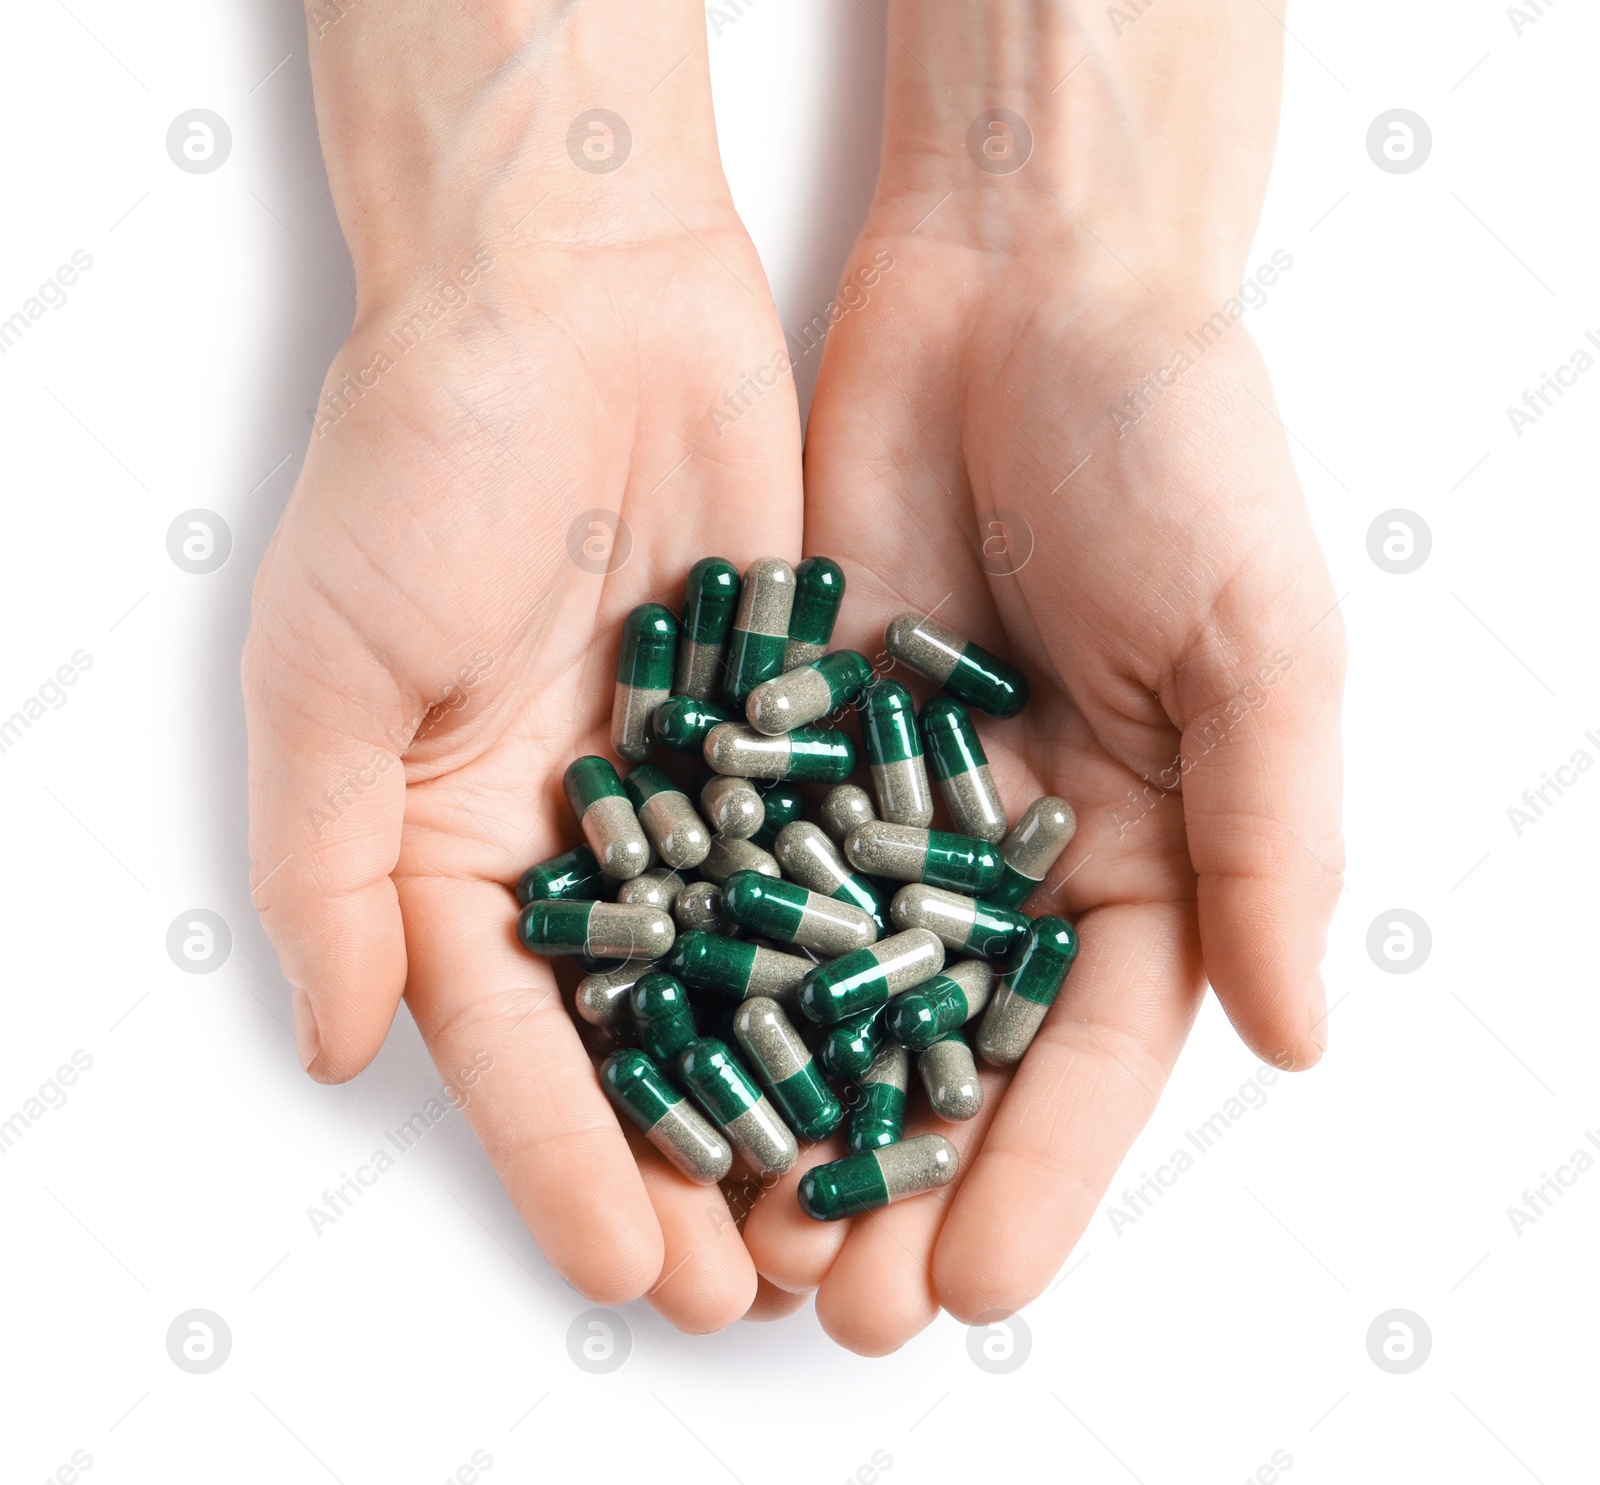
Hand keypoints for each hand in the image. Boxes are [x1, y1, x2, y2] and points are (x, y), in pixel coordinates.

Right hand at [244, 0, 800, 1330]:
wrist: (573, 294)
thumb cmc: (428, 464)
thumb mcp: (330, 668)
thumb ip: (328, 866)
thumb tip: (336, 1049)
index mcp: (453, 843)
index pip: (517, 1041)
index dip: (567, 1160)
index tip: (630, 1265)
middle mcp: (582, 834)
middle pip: (645, 1035)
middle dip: (696, 1163)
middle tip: (762, 1286)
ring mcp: (698, 784)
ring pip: (756, 971)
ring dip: (800, 1093)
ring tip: (854, 1207)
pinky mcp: (792, 720)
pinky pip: (838, 853)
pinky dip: (876, 950)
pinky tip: (924, 1042)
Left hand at [741, 1, 1344, 1351]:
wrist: (1023, 288)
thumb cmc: (1175, 446)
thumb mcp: (1256, 640)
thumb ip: (1269, 833)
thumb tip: (1302, 1032)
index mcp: (1143, 847)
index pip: (1093, 1052)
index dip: (1039, 1175)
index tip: (972, 1284)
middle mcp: (1007, 844)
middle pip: (947, 1049)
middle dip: (898, 1177)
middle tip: (831, 1300)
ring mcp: (888, 793)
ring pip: (827, 983)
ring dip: (784, 1105)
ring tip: (733, 1225)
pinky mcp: (788, 725)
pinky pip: (740, 857)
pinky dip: (703, 956)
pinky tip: (657, 1049)